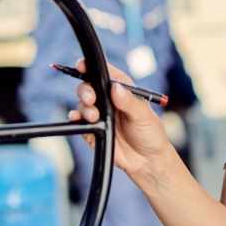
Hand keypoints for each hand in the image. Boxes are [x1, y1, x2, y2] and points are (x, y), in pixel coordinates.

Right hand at [69, 59, 172, 177]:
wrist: (147, 160)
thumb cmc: (150, 133)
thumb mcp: (144, 115)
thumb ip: (130, 102)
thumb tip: (115, 88)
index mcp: (122, 89)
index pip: (104, 73)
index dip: (92, 66)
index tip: (82, 65)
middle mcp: (108, 99)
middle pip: (89, 86)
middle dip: (85, 90)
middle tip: (91, 99)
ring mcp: (99, 114)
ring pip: (82, 103)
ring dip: (84, 107)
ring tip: (94, 116)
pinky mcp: (91, 130)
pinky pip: (78, 121)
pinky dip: (75, 118)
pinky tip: (77, 118)